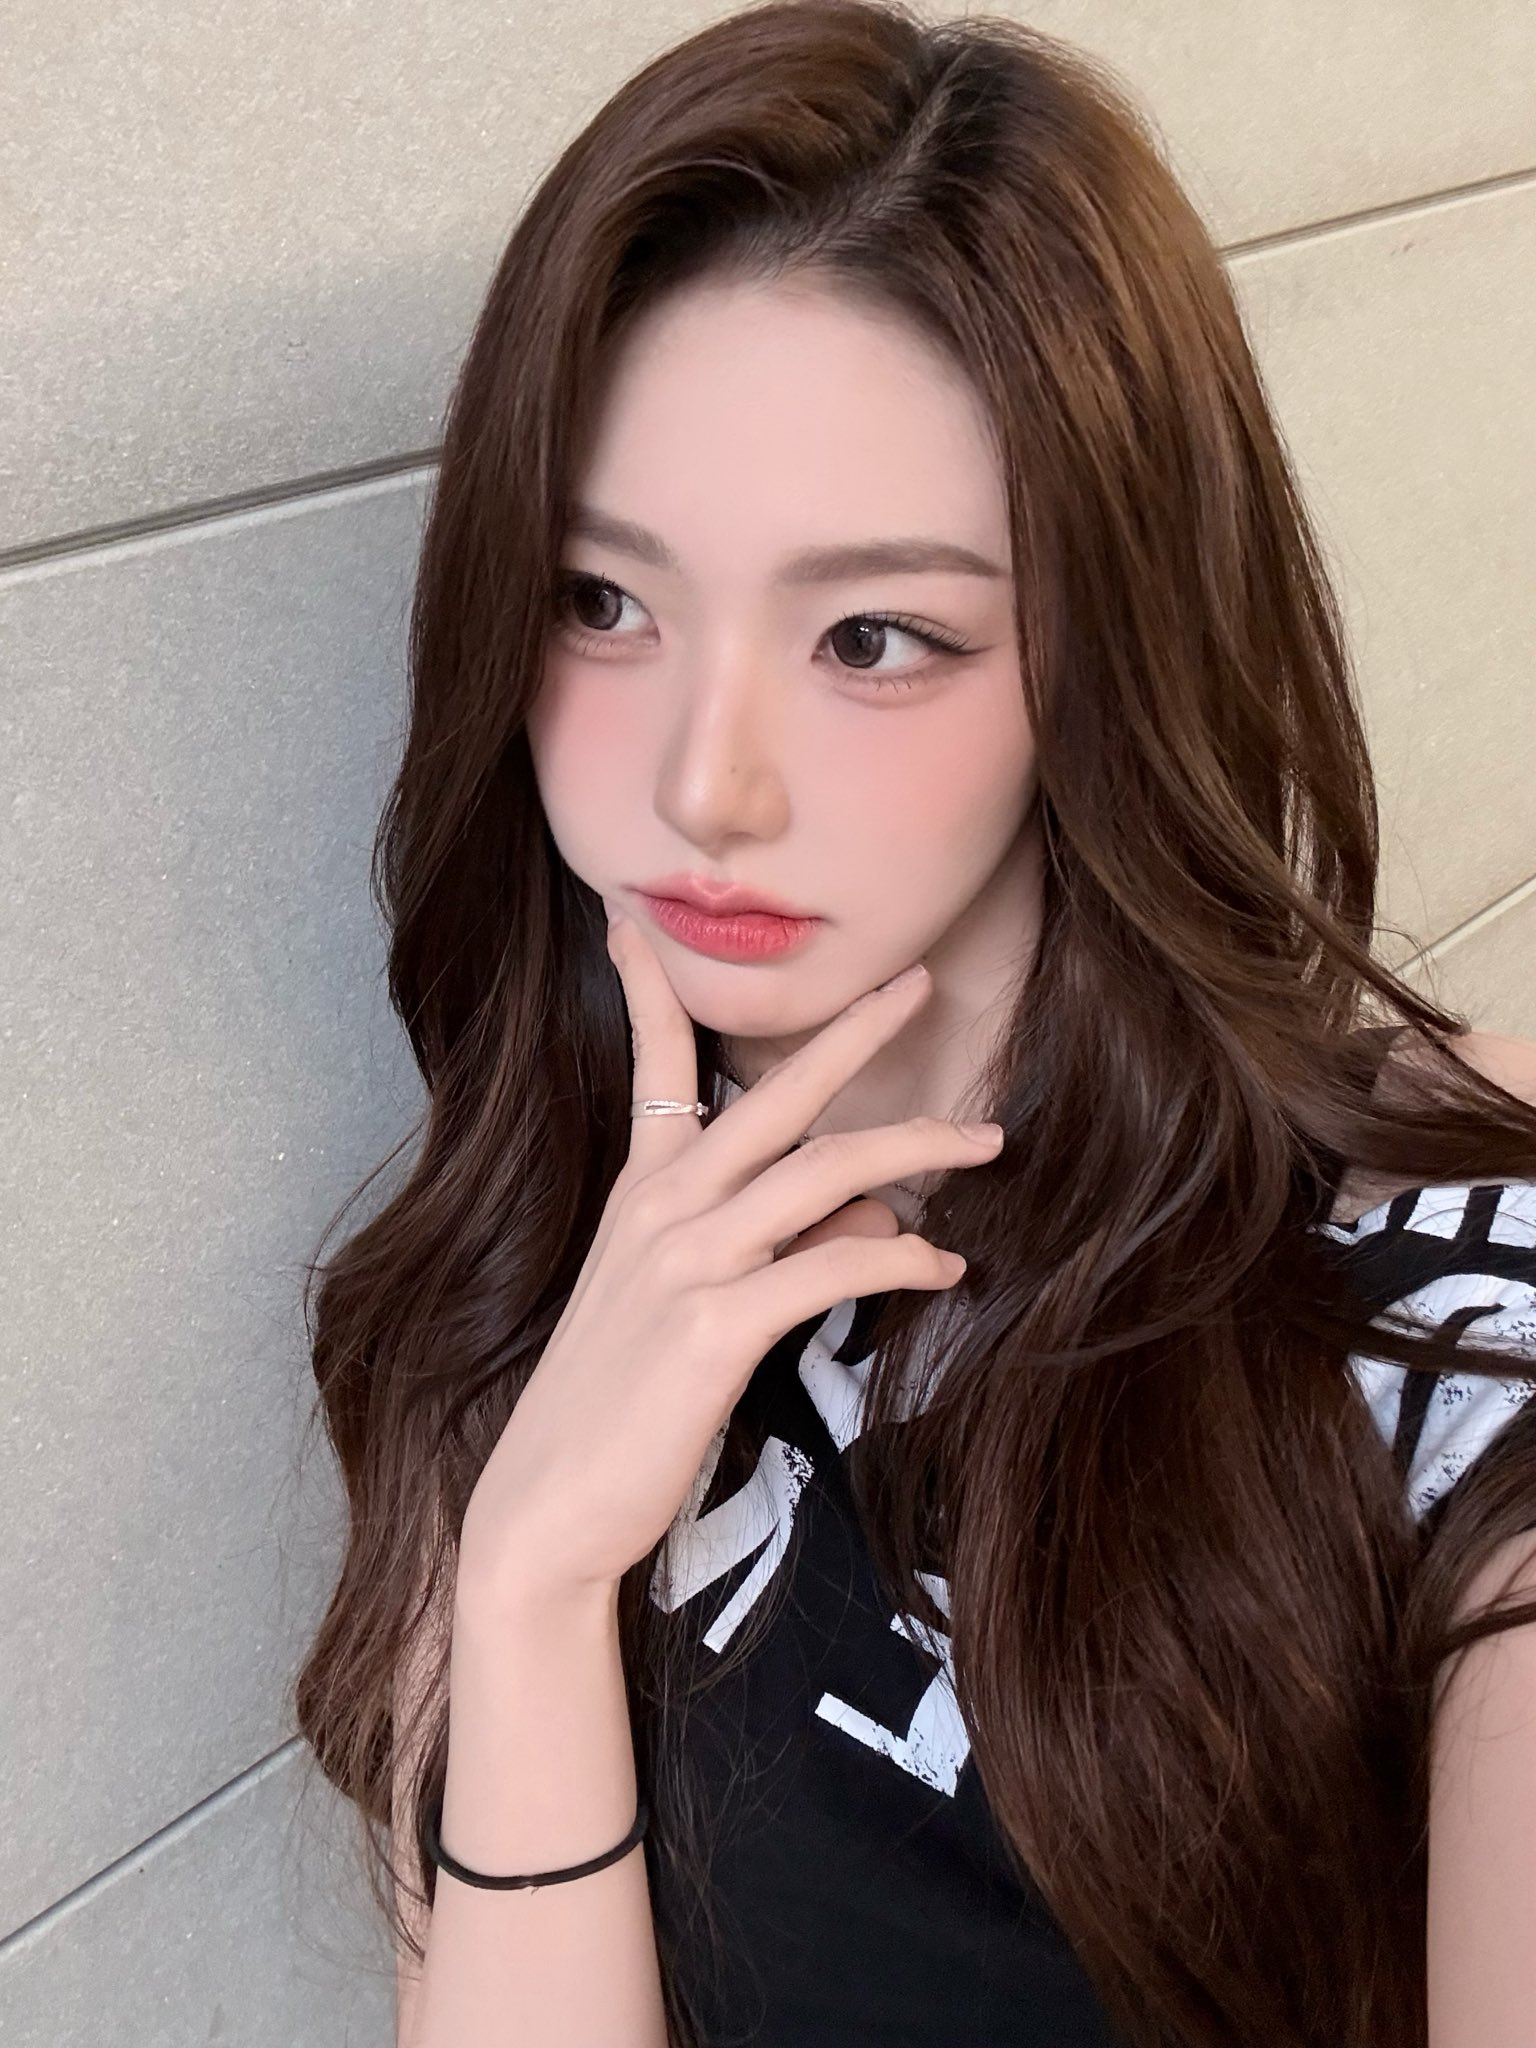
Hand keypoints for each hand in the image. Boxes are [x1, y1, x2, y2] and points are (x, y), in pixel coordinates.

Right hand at [456, 908, 1003, 1609]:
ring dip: (915, 1148)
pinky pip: (828, 1270)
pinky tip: (942, 1265)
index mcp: (639, 1192)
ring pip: (823, 1173)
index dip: (649, 989)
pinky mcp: (713, 1329)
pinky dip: (897, 1261)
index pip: (653, 1067)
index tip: (632, 922)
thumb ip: (772, 1246)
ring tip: (986, 1138)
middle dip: (855, 1033)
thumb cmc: (614, 1407)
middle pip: (774, 1097)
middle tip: (921, 983)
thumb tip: (873, 1216)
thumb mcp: (685, 1306)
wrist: (547, 1508)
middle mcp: (659, 1208)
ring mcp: (684, 1263)